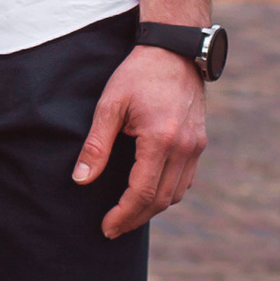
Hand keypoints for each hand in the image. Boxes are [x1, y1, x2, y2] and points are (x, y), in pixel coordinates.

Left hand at [73, 44, 207, 239]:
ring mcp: (195, 146)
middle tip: (113, 229)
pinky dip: (167, 193)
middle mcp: (184, 148)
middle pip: (161, 200)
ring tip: (128, 215)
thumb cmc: (137, 75)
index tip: (106, 227)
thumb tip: (81, 179)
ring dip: (152, 209)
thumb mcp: (110, 105)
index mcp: (160, 140)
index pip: (142, 192)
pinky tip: (149, 193)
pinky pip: (185, 179)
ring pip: (176, 193)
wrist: (173, 51)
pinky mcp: (199, 142)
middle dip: (135, 219)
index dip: (123, 214)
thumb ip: (96, 145)